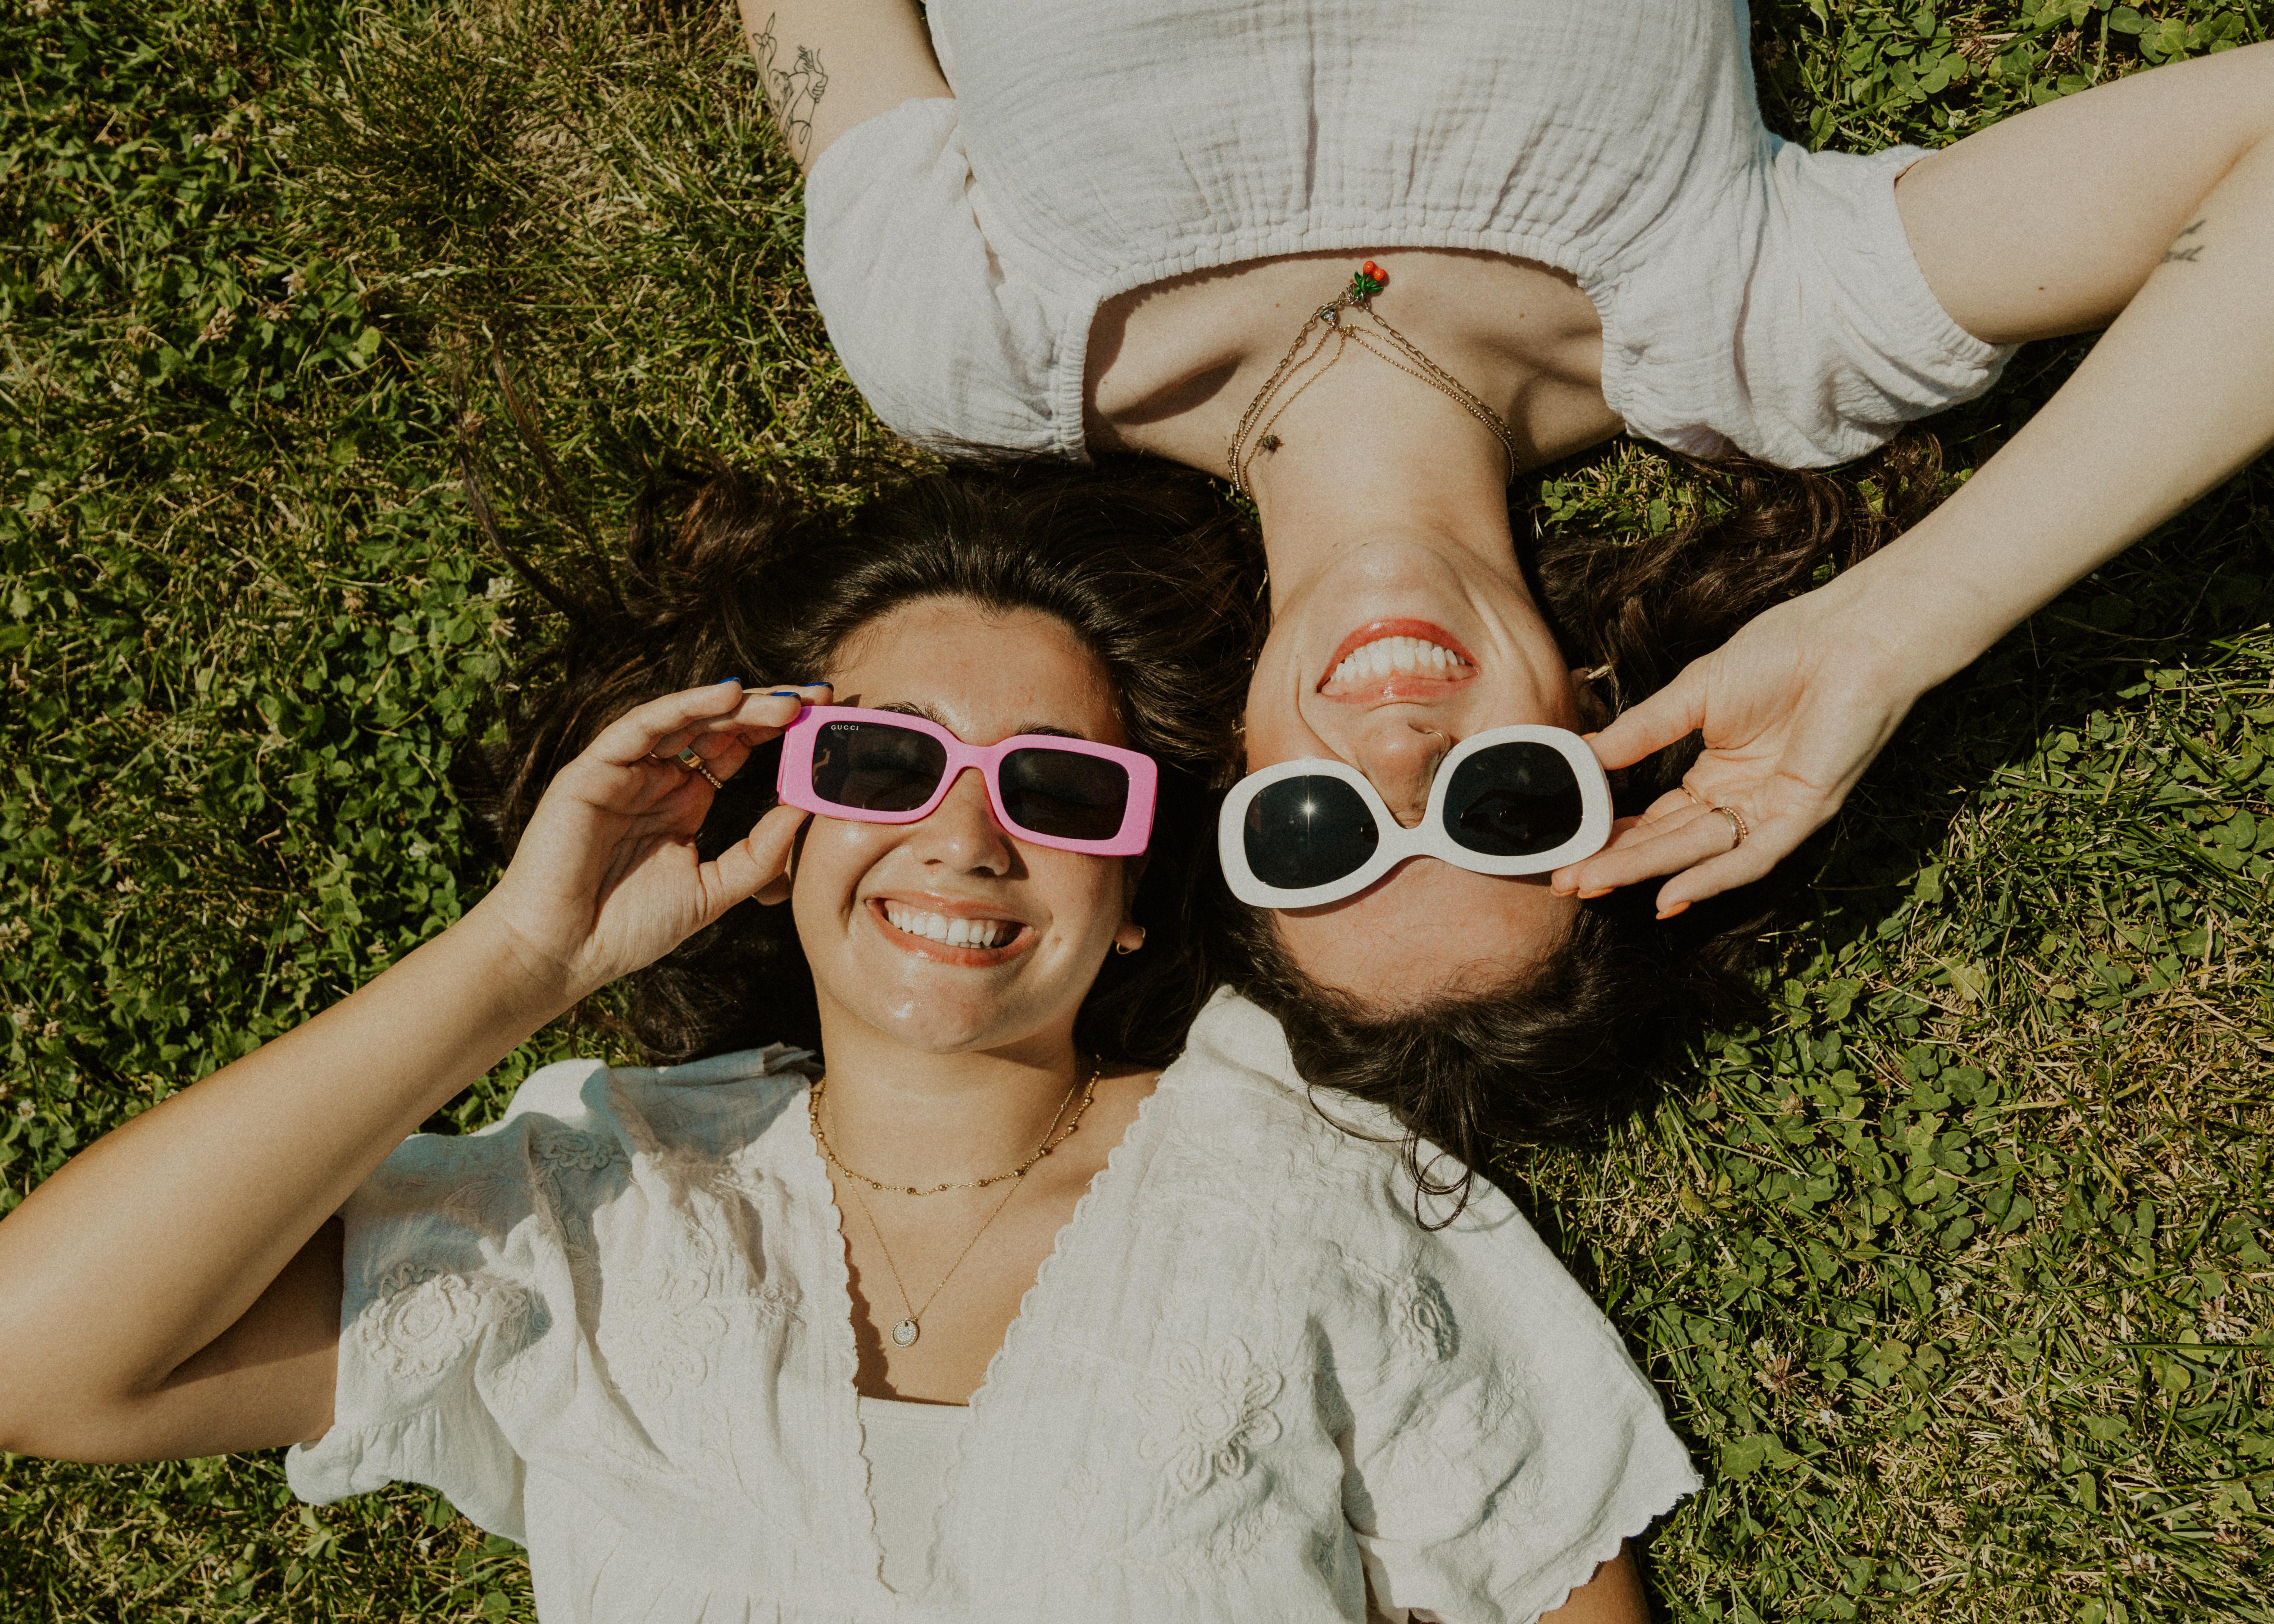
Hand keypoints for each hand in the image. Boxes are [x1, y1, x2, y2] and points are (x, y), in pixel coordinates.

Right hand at [477, 680, 828, 998]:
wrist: (563, 954)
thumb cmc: (629, 928)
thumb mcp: (714, 890)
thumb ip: (759, 854)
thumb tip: (805, 811)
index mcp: (684, 800)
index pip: (737, 749)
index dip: (778, 732)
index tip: (825, 720)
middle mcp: (657, 777)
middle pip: (719, 725)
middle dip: (769, 708)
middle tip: (819, 697)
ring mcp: (625, 770)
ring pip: (687, 717)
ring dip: (738, 704)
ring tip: (787, 700)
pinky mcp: (593, 770)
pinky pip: (642, 726)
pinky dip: (684, 706)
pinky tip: (727, 696)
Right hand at [1550, 583, 1936, 917]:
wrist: (1851, 637)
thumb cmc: (1782, 654)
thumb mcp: (1693, 693)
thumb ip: (1640, 731)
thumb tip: (1583, 754)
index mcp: (1715, 773)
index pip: (1655, 817)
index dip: (1611, 836)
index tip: (1566, 851)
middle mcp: (1738, 801)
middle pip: (1669, 842)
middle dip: (1616, 863)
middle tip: (1565, 880)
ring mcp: (1768, 811)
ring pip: (1699, 853)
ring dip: (1646, 872)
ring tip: (1592, 883)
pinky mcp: (1800, 815)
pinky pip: (1752, 858)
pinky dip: (1712, 878)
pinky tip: (1669, 896)